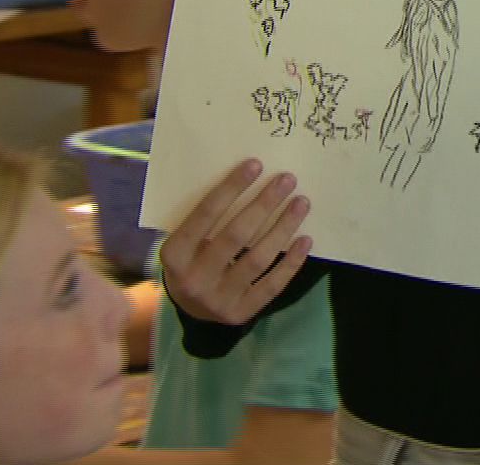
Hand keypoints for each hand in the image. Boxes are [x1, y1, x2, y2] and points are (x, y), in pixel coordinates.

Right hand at [158, 159, 312, 326]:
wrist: (188, 309)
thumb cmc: (190, 260)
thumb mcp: (185, 241)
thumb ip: (205, 218)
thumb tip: (248, 178)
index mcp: (174, 254)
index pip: (205, 215)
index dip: (231, 188)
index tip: (255, 165)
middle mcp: (194, 279)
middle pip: (236, 235)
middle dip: (264, 204)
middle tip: (287, 180)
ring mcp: (218, 300)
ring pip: (258, 259)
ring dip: (283, 228)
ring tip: (301, 203)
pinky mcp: (240, 314)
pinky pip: (271, 285)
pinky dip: (291, 262)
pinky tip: (305, 239)